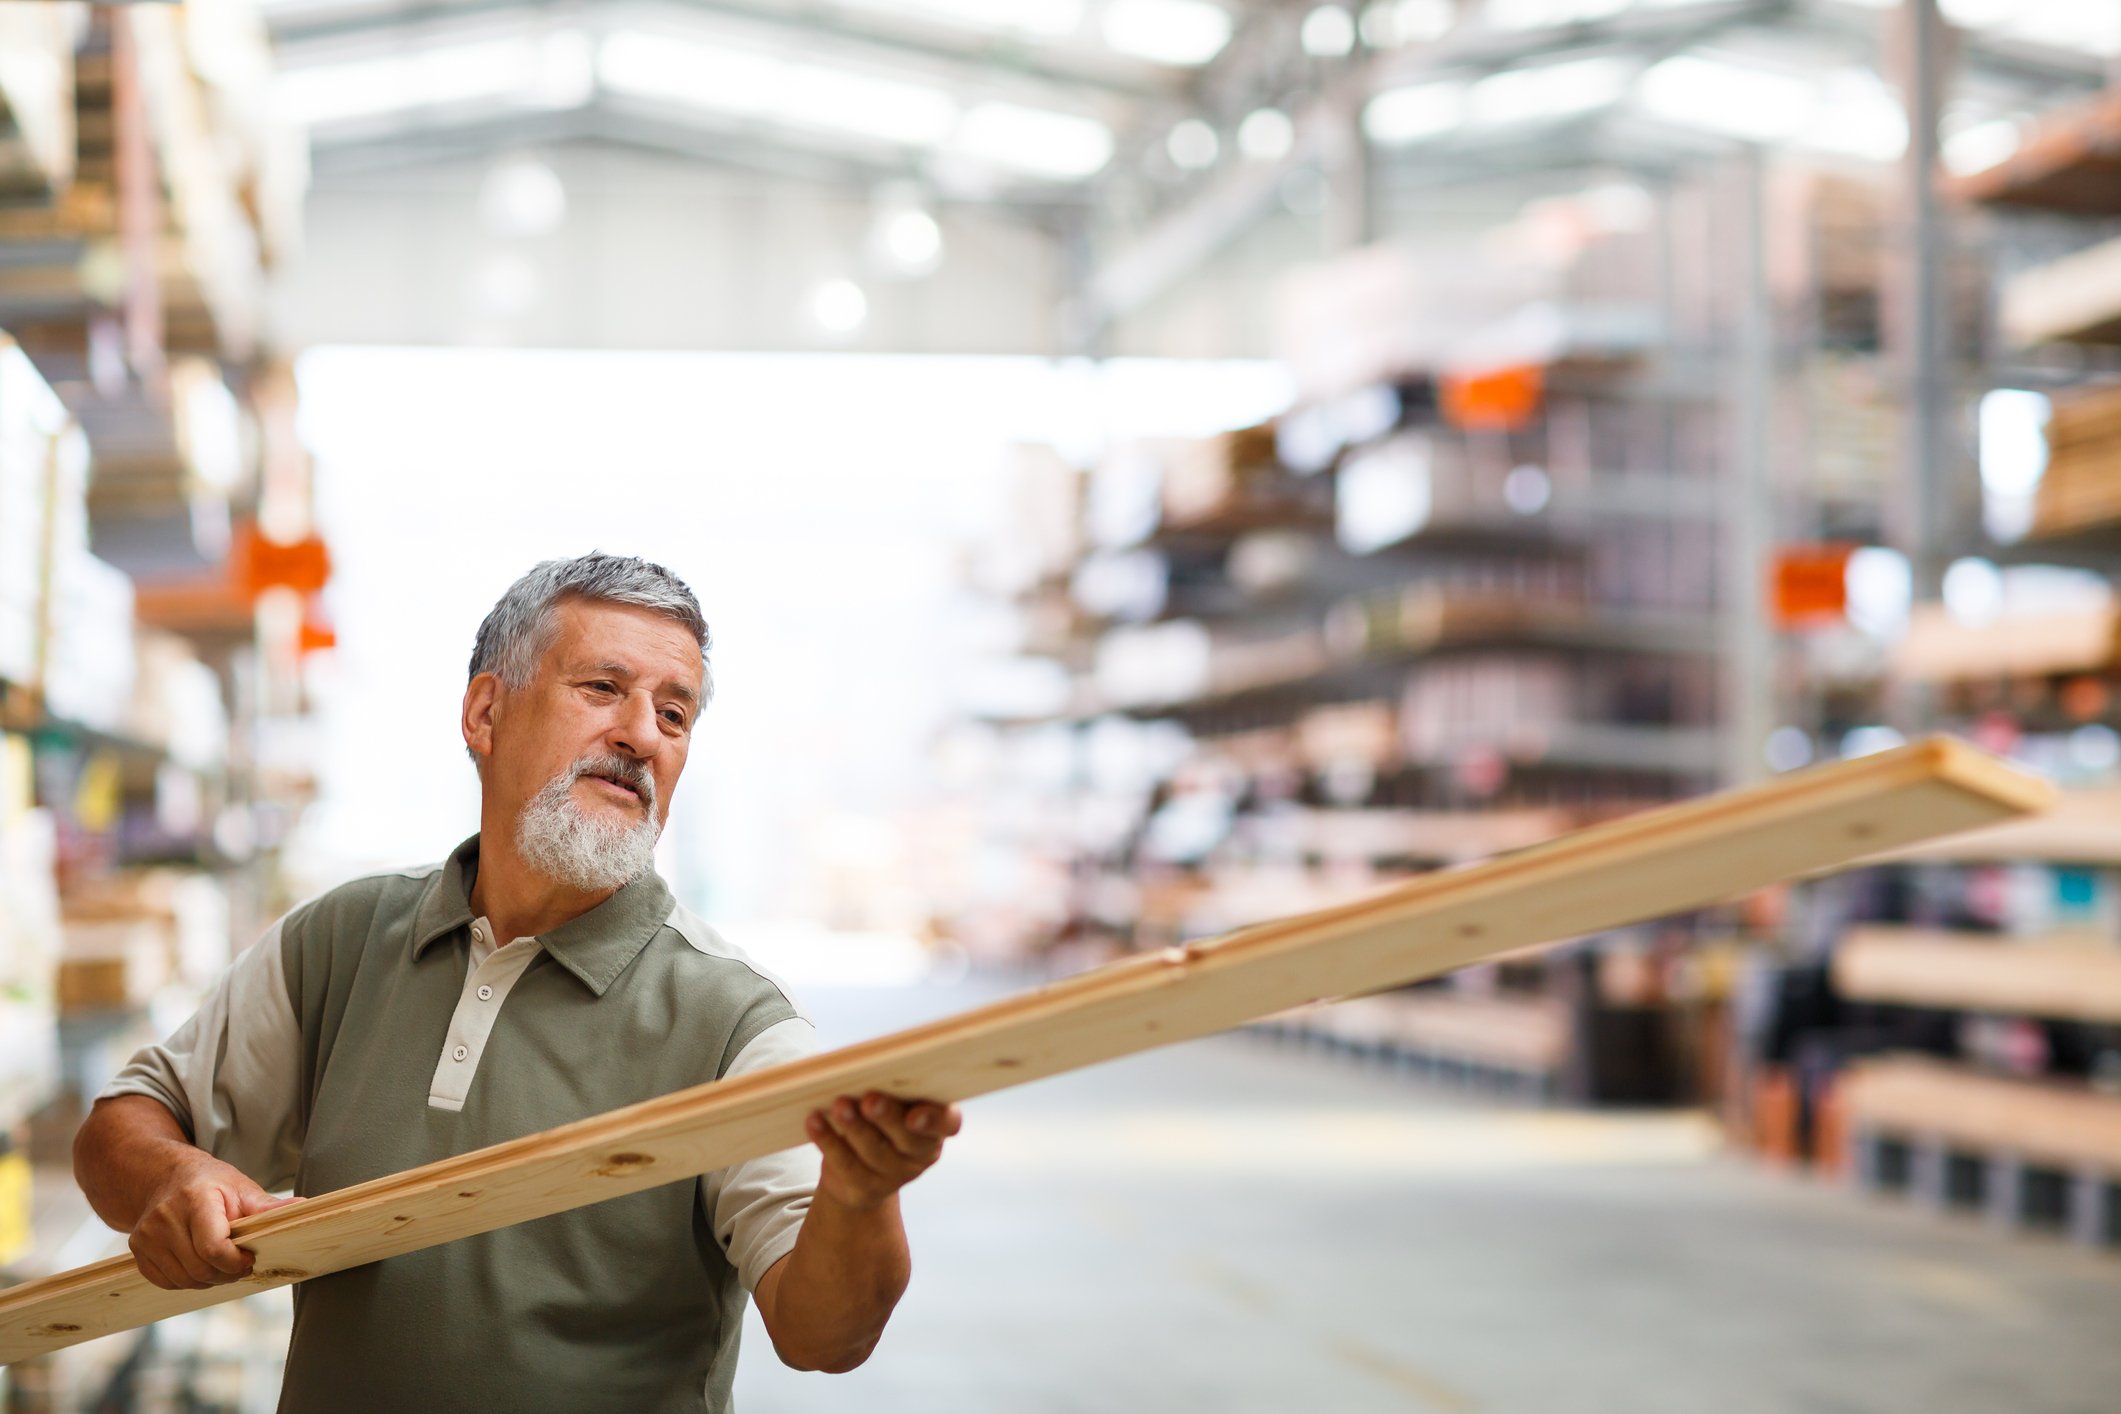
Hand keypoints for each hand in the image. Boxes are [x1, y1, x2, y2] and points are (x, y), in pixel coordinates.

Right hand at [128, 1155, 295, 1290]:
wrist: (166, 1178)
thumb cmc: (210, 1184)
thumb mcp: (241, 1188)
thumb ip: (268, 1206)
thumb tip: (304, 1207)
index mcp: (195, 1199)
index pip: (213, 1247)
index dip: (236, 1262)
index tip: (250, 1258)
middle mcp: (164, 1217)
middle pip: (200, 1268)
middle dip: (227, 1274)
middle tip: (241, 1265)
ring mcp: (146, 1236)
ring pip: (184, 1280)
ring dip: (208, 1280)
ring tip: (222, 1264)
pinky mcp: (137, 1251)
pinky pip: (166, 1282)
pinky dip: (187, 1281)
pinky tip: (200, 1265)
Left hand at [805, 1092, 961, 1212]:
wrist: (858, 1170)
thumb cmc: (880, 1117)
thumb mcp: (893, 1101)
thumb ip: (891, 1085)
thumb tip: (866, 1062)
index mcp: (935, 1127)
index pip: (947, 1123)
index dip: (934, 1120)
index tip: (915, 1113)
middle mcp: (919, 1155)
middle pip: (907, 1139)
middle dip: (888, 1118)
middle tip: (870, 1099)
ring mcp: (892, 1176)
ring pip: (874, 1153)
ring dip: (855, 1127)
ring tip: (839, 1106)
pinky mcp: (863, 1190)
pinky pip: (844, 1165)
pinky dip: (827, 1140)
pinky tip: (814, 1120)